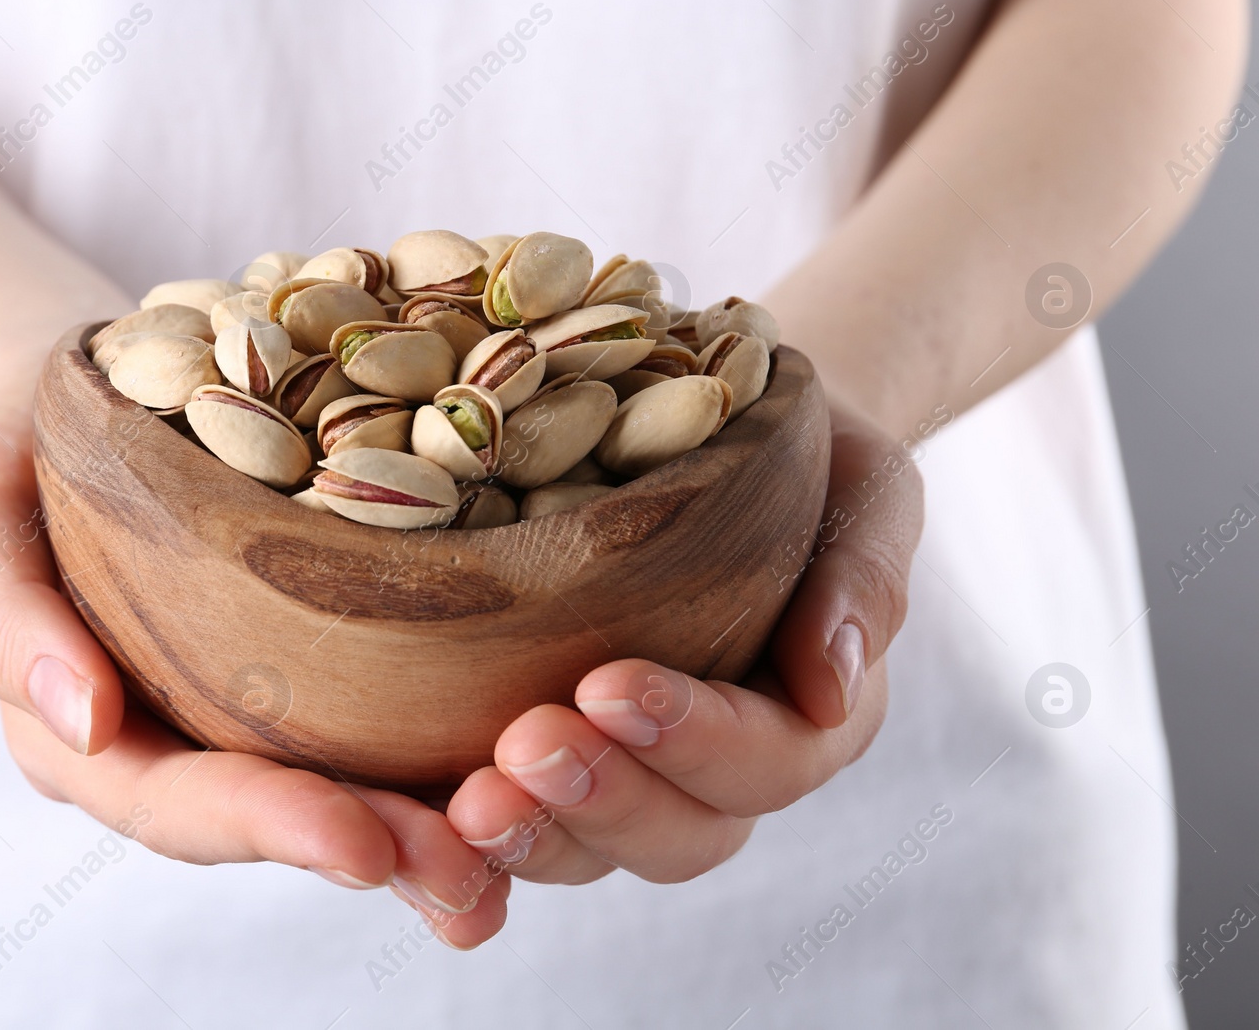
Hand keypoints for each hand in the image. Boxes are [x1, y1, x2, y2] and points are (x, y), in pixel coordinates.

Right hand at [0, 371, 509, 946]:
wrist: (90, 381)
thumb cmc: (14, 439)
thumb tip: (76, 719)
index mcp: (94, 736)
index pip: (179, 802)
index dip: (269, 826)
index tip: (361, 843)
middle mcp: (187, 740)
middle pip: (286, 816)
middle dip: (380, 849)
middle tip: (472, 871)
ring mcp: (262, 703)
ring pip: (353, 785)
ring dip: (440, 823)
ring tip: (523, 845)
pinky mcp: (328, 653)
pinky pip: (394, 711)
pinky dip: (461, 742)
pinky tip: (537, 751)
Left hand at [446, 401, 922, 884]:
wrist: (712, 423)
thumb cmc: (799, 452)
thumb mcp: (863, 486)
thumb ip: (863, 576)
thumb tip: (834, 684)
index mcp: (805, 716)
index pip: (766, 761)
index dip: (693, 739)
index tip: (611, 683)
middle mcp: (718, 768)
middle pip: (678, 834)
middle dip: (601, 800)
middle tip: (523, 751)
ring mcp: (627, 774)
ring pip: (589, 851)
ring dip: (529, 834)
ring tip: (464, 800)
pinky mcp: (548, 763)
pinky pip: (513, 825)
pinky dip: (460, 842)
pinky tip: (411, 821)